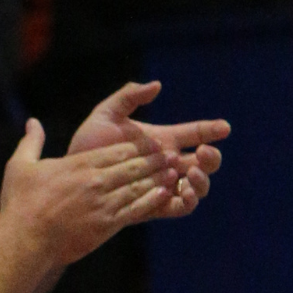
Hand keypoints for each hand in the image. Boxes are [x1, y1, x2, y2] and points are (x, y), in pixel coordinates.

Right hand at [0, 118, 179, 265]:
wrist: (25, 239)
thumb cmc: (20, 203)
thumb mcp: (20, 166)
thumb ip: (31, 142)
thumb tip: (32, 121)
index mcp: (78, 165)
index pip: (116, 151)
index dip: (138, 146)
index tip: (152, 142)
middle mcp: (95, 181)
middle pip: (133, 166)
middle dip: (154, 159)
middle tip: (173, 154)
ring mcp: (103, 203)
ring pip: (139, 186)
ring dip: (159, 177)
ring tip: (175, 171)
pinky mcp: (106, 224)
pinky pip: (136, 209)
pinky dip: (152, 200)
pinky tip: (165, 195)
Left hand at [69, 81, 229, 217]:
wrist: (69, 175)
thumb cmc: (88, 144)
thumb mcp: (106, 115)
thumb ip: (128, 97)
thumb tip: (156, 85)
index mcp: (162, 141)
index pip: (194, 134)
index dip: (211, 130)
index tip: (223, 126)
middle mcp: (167, 165)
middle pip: (204, 163)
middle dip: (211, 158)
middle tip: (204, 152)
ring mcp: (162, 186)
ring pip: (196, 188)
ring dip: (201, 181)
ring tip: (191, 172)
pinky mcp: (153, 206)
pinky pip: (178, 208)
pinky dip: (185, 201)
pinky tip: (180, 191)